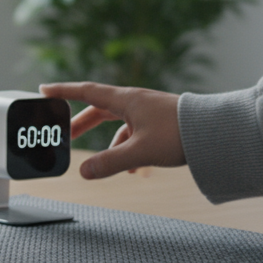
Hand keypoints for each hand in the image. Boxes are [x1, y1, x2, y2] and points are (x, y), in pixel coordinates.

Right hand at [39, 82, 185, 179]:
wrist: (217, 131)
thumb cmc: (180, 133)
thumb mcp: (141, 151)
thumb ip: (110, 162)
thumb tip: (84, 172)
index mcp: (126, 100)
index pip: (86, 91)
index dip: (64, 91)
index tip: (45, 90)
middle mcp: (135, 102)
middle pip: (99, 109)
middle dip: (81, 123)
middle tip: (66, 135)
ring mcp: (149, 112)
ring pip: (118, 123)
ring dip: (108, 142)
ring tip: (104, 163)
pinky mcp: (160, 123)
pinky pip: (135, 133)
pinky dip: (128, 148)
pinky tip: (135, 168)